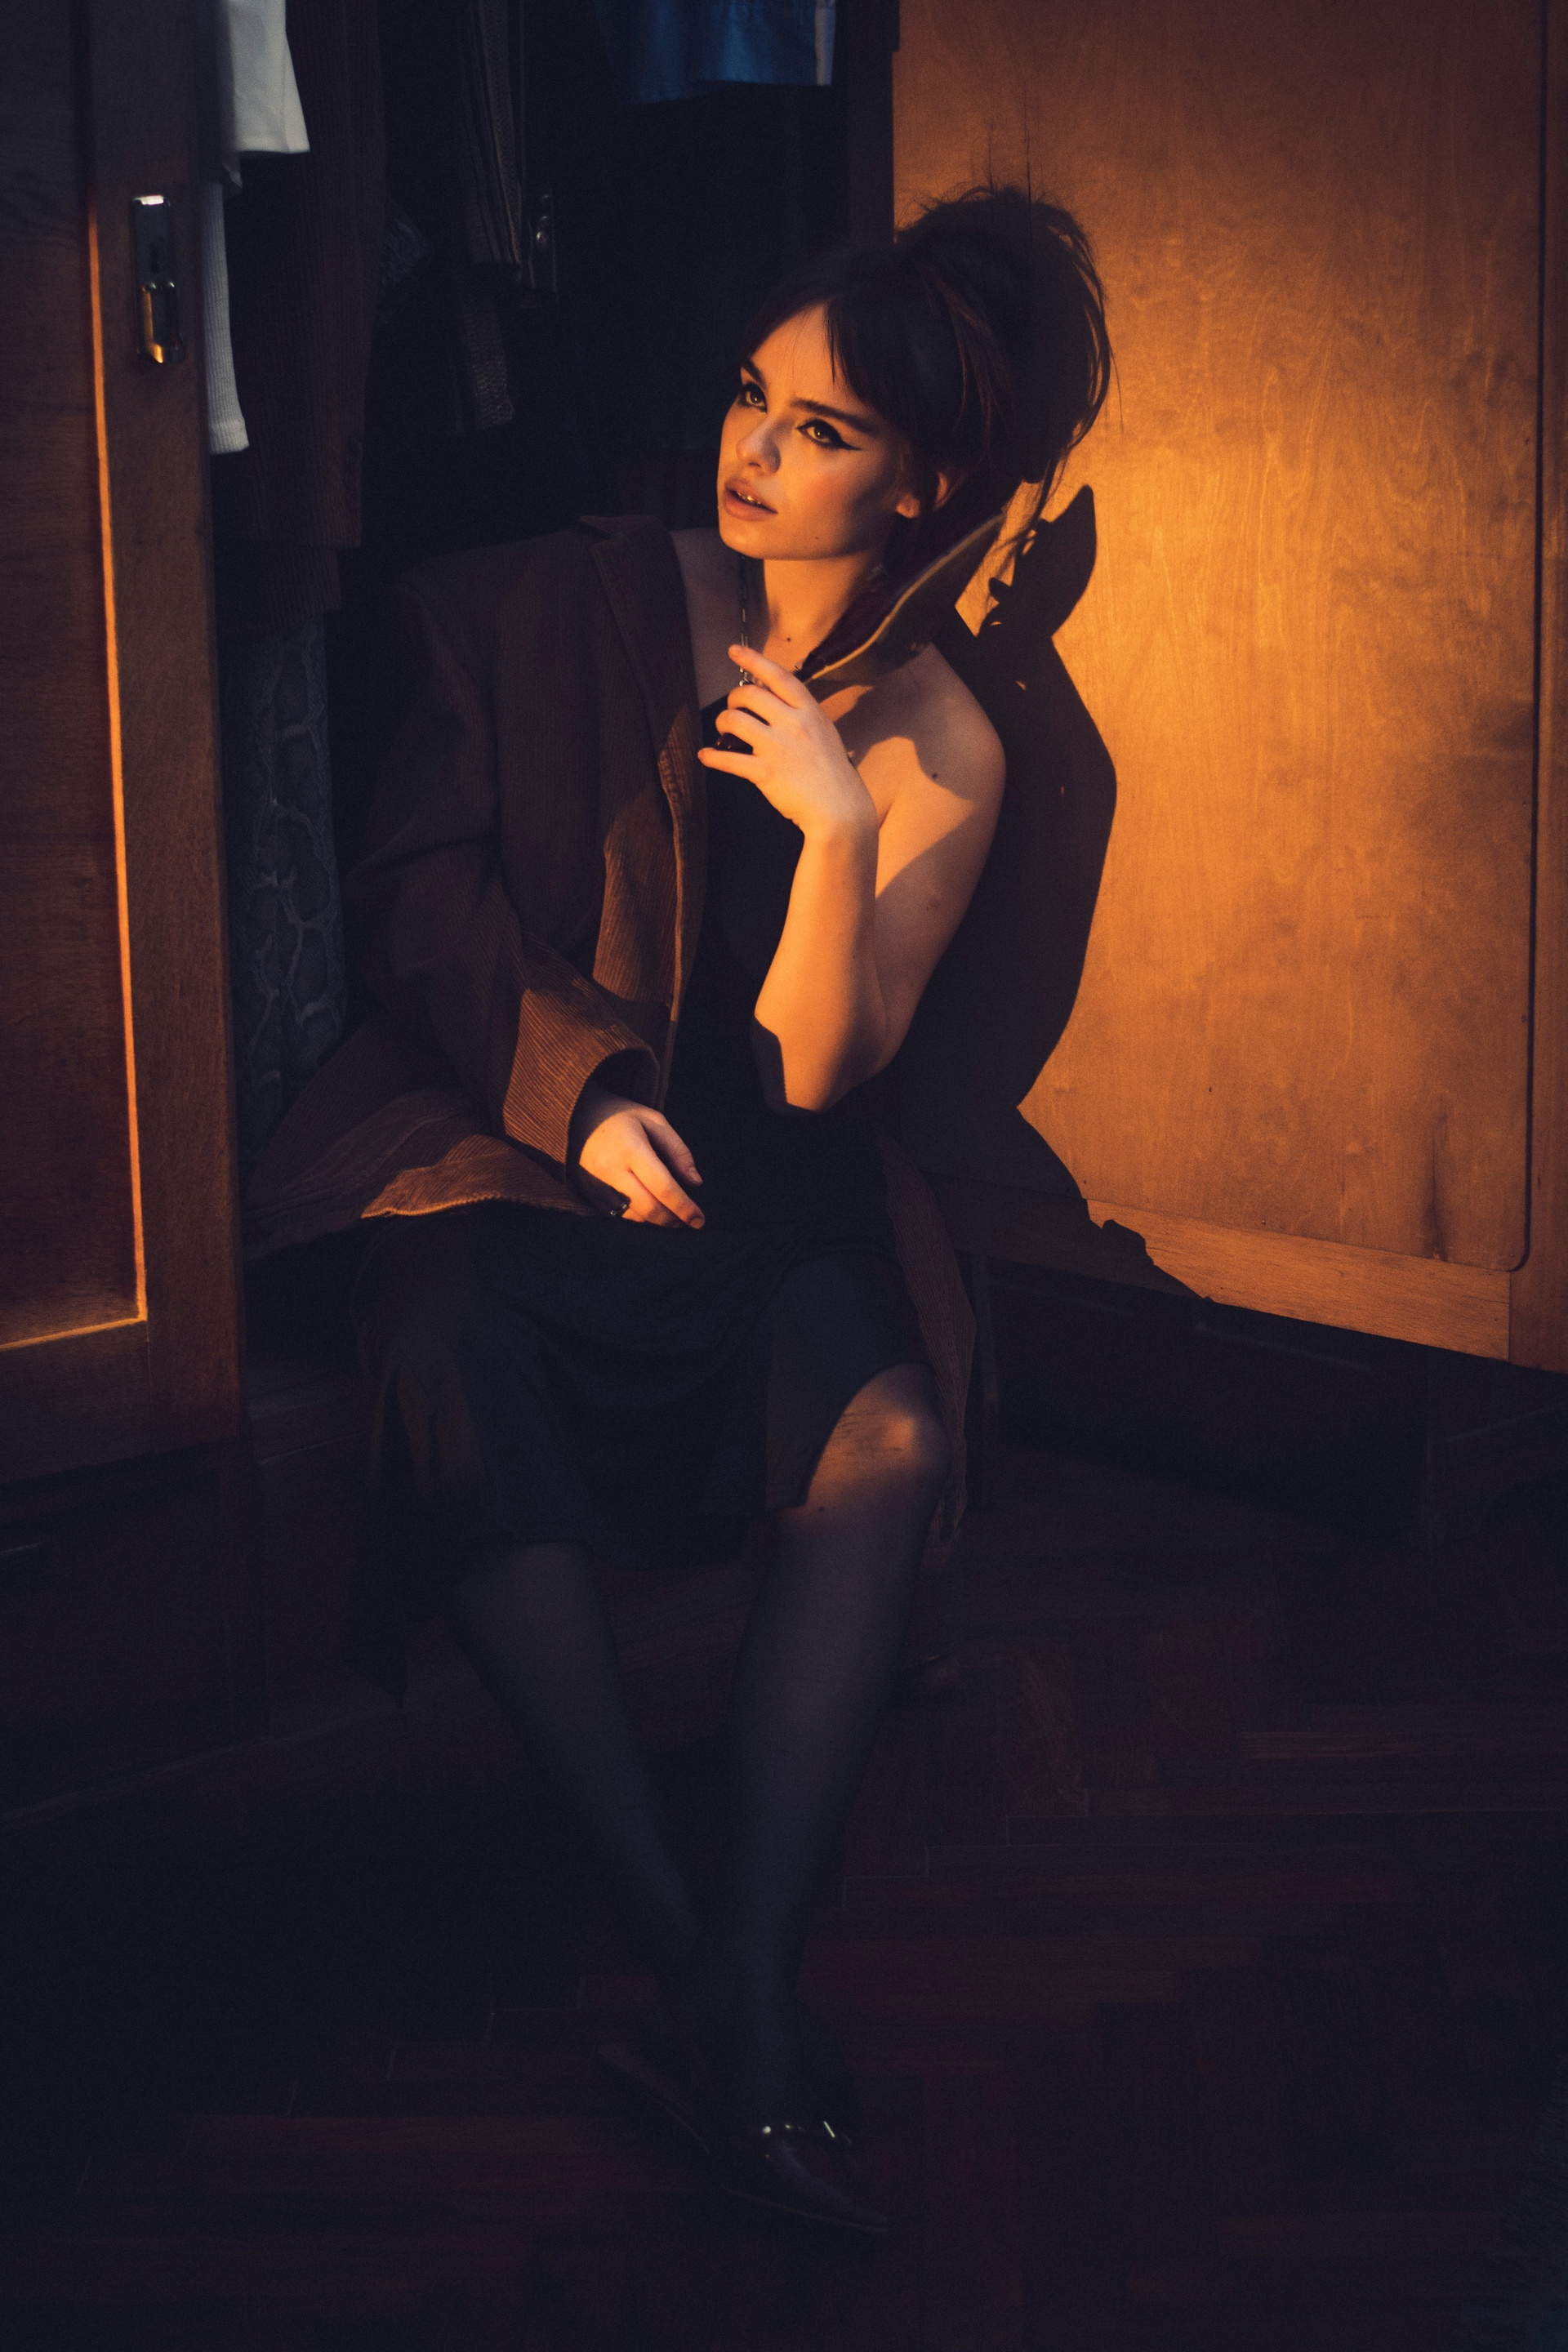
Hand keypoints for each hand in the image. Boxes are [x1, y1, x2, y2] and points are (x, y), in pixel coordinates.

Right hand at [569, 1079, 703, 1227]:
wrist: (577, 1116)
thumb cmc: (621, 1116)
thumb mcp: (654, 1121)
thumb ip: (678, 1151)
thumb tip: (695, 1183)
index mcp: (630, 1148)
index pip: (662, 1186)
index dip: (684, 1207)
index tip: (699, 1220)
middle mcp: (611, 1169)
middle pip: (648, 1207)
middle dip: (673, 1220)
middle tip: (689, 1222)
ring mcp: (596, 1183)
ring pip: (633, 1216)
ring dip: (657, 1221)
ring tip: (673, 1215)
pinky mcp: (589, 1192)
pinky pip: (618, 1215)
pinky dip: (638, 1217)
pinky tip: (650, 1210)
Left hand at [697, 645, 876, 841]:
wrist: (840, 809)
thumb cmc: (832, 773)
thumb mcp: (824, 733)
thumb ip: (801, 716)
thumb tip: (774, 704)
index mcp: (809, 711)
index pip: (778, 676)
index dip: (753, 660)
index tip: (734, 651)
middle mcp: (794, 724)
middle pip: (749, 694)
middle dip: (733, 698)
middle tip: (732, 709)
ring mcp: (779, 747)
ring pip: (735, 721)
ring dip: (722, 722)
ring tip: (723, 731)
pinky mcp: (766, 772)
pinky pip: (729, 759)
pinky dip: (713, 756)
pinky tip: (706, 756)